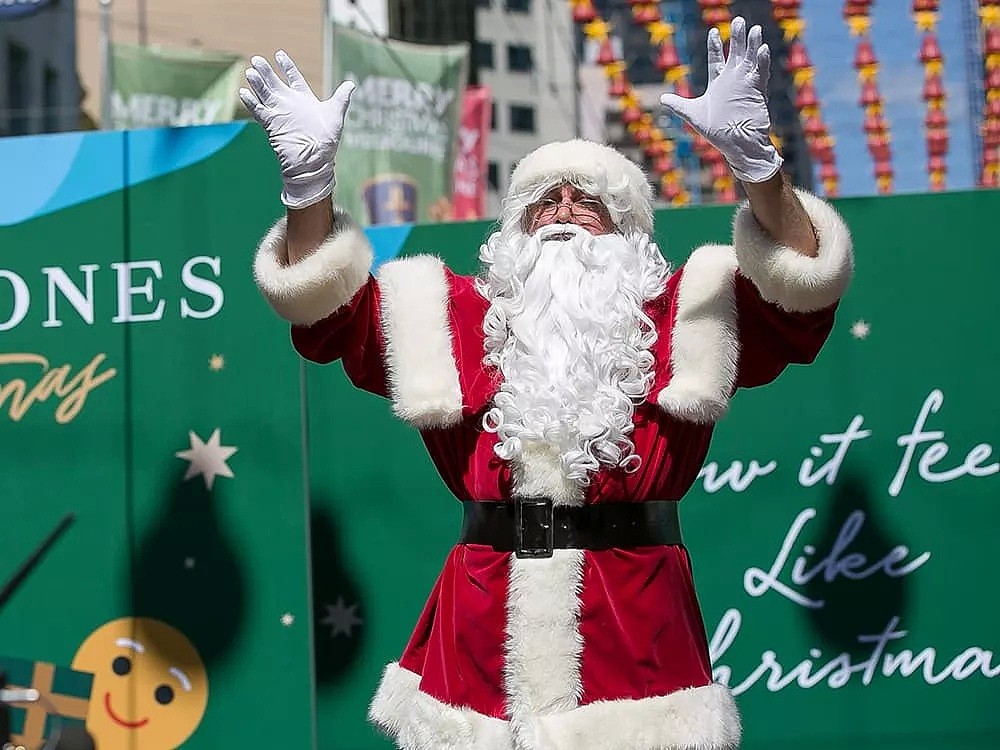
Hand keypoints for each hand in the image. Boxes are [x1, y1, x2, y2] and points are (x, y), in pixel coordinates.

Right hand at [240, 51, 354, 208]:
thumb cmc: (326, 140)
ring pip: (265, 94)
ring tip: (250, 72)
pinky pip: (259, 112)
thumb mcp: (335, 114)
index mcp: (304, 99)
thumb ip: (341, 98)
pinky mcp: (272, 125)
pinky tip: (244, 93)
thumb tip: (351, 84)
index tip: (279, 54)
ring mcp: (280, 114)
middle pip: (274, 83)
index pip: (293, 78)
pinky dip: (251, 103)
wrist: (315, 161)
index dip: (286, 66)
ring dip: (257, 84)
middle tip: (257, 60)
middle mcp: (290, 104)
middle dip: (266, 71)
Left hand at [660, 17, 781, 183]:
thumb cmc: (716, 131)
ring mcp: (745, 84)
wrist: (736, 144)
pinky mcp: (756, 92)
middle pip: (735, 53)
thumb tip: (662, 98)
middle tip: (739, 20)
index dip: (715, 45)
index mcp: (718, 82)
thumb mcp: (693, 114)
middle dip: (736, 38)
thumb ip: (678, 104)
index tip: (714, 31)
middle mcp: (733, 80)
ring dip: (752, 45)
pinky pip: (760, 74)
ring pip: (750, 59)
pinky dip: (761, 62)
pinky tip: (762, 50)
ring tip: (753, 29)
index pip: (717, 58)